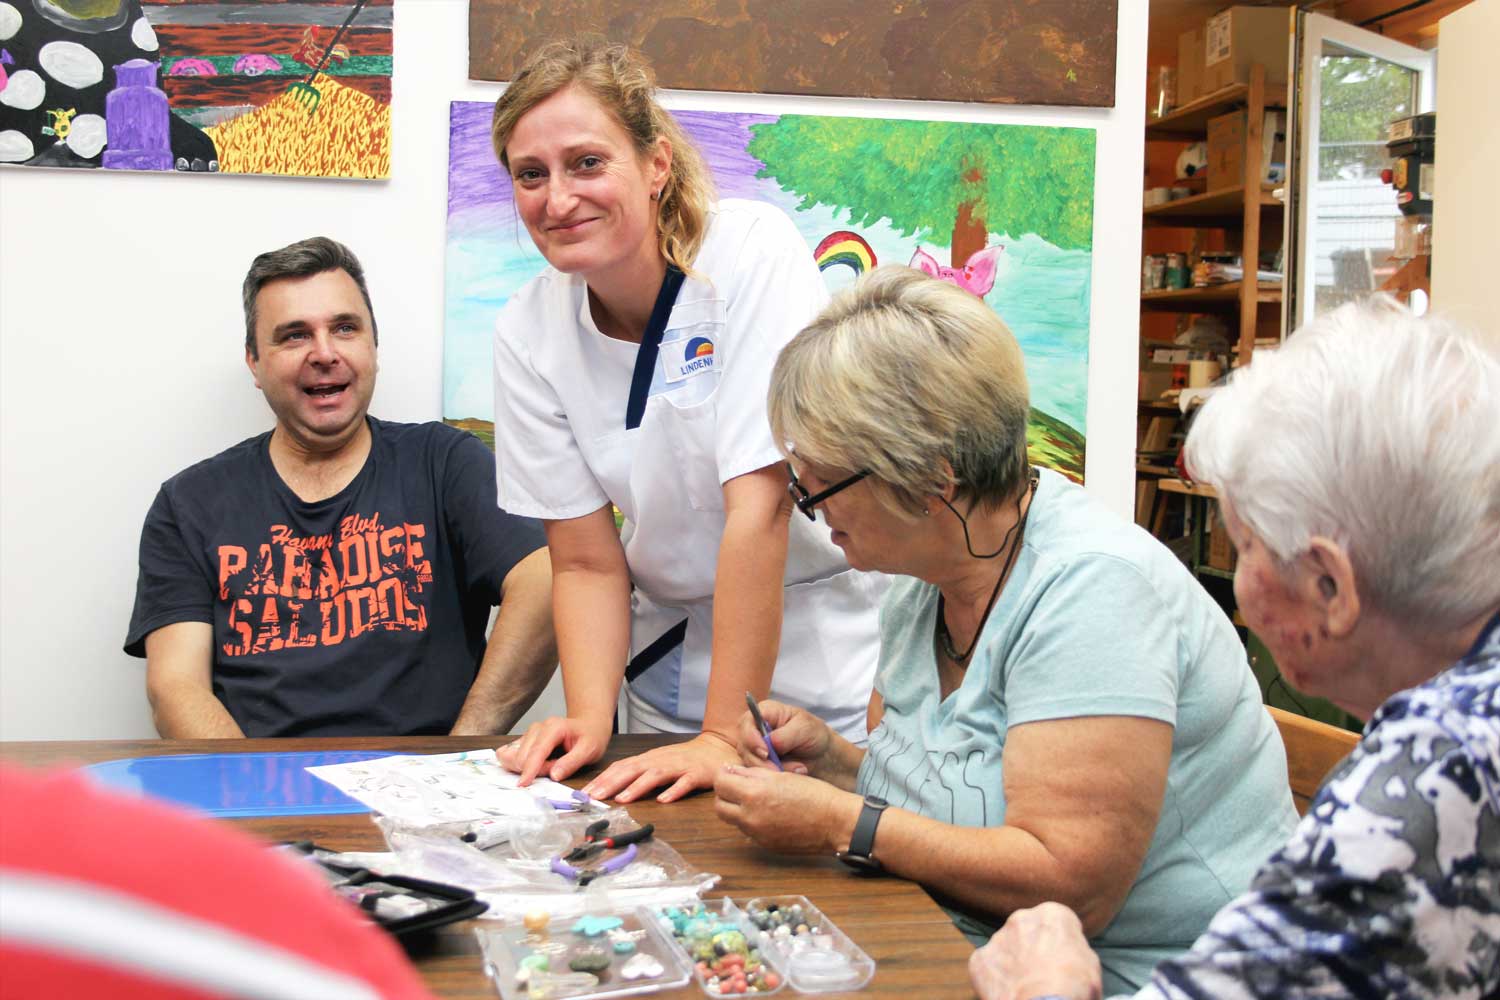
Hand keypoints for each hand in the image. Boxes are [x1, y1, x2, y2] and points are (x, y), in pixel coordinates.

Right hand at [496, 715, 608, 785]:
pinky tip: (535, 765)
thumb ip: (571, 763)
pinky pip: (513, 755)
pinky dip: (520, 765)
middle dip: (536, 770)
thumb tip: (554, 775)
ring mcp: (530, 733)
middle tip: (556, 769)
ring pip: (516, 757)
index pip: (537, 751)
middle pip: (523, 756)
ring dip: (529, 768)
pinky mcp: (525, 739)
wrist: (589, 725)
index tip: (523, 784)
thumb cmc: (590, 736)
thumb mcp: (589, 750)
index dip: (529, 769)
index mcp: (554, 727)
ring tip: (550, 765)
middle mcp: (538, 728)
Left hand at [581, 732, 740, 803]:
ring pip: (655, 775)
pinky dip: (673, 790)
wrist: (718, 748)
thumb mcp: (659, 763)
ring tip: (623, 798)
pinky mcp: (697, 774)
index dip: (603, 779)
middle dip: (612, 783)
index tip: (586, 792)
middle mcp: (661, 760)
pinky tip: (663, 800)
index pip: (621, 767)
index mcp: (649, 759)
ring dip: (637, 786)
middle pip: (633, 769)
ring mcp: (679, 766)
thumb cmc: (685, 759)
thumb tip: (613, 788)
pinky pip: (684, 782)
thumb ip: (639, 773)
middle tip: (595, 796)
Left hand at [714, 764, 860, 854]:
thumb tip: (731, 772)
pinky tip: (769, 813)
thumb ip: (753, 774)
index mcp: (755, 794)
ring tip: (756, 799)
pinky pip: (747, 831)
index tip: (731, 771)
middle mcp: (751, 817)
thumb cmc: (815, 795)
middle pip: (719, 806)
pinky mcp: (765, 845)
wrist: (836, 823)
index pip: (720, 783)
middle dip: (725, 794)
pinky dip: (751, 821)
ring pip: (732, 820)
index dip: (724, 774)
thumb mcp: (782, 776)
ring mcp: (757, 835)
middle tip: (739, 785)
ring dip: (736, 808)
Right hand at [735, 699, 833, 775]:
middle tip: (780, 768)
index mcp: (764, 713)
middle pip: (744, 747)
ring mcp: (754, 749)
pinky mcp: (758, 765)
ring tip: (797, 768)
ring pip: (749, 763)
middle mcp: (754, 730)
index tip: (766, 753)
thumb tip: (771, 743)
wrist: (821, 754)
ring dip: (771, 770)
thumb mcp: (805, 728)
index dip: (752, 738)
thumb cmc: (812, 733)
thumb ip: (786, 735)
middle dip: (761, 761)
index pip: (746, 723)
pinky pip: (758, 775)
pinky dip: (775, 777)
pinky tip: (793, 772)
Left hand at [968, 903, 1101, 999]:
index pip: (1055, 921)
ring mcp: (997, 939)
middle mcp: (1021, 919)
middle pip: (1026, 930)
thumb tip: (1068, 953)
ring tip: (1024, 986)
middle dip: (1031, 947)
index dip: (1059, 940)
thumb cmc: (1074, 988)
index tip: (1062, 957)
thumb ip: (1074, 948)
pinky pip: (987, 967)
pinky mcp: (979, 960)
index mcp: (1051, 914)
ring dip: (1012, 962)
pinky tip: (1008, 992)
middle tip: (1040, 972)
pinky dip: (994, 979)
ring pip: (1005, 948)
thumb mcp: (1090, 963)